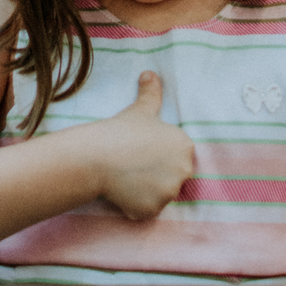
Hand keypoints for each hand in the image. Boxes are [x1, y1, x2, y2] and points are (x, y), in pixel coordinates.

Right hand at [95, 71, 194, 220]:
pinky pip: (148, 210)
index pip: (179, 155)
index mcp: (185, 146)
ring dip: (149, 191)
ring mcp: (169, 193)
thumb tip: (151, 74)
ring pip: (162, 195)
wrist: (100, 155)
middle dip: (159, 174)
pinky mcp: (153, 210)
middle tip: (136, 166)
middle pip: (174, 177)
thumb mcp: (141, 108)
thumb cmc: (122, 130)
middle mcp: (184, 171)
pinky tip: (125, 191)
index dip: (161, 154)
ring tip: (130, 177)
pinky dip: (138, 206)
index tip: (144, 151)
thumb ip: (151, 92)